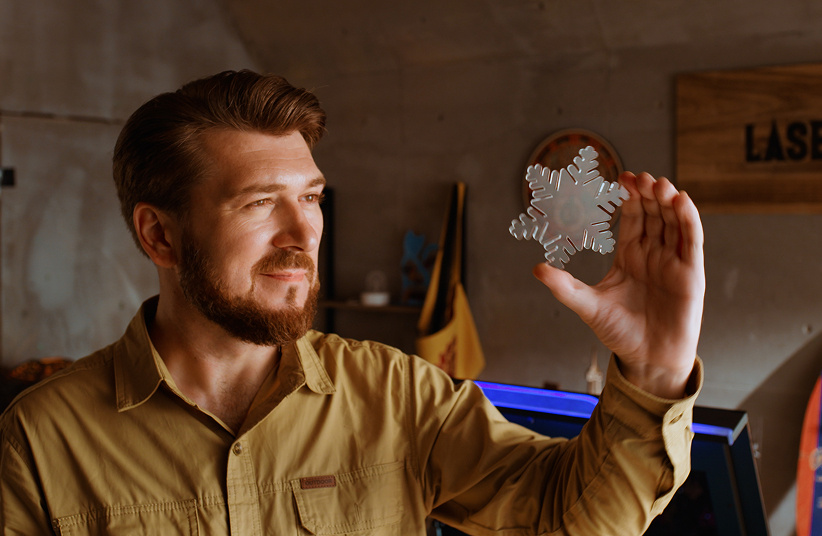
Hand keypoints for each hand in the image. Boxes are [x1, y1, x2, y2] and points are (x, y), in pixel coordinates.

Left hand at [533, 172, 704, 398]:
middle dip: (647, 193)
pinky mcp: (691, 274)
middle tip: (638, 176)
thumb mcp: (587, 306)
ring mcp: (673, 262)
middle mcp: (653, 254)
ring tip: (659, 184)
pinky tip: (680, 201)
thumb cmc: (619, 332)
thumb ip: (564, 287)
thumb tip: (536, 268)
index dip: (628, 197)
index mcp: (629, 255)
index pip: (631, 218)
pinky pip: (692, 241)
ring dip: (668, 200)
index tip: (620, 178)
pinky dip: (688, 219)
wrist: (646, 359)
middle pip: (653, 214)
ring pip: (673, 222)